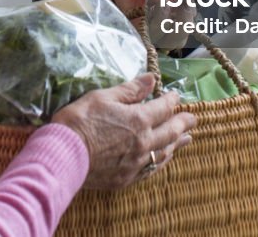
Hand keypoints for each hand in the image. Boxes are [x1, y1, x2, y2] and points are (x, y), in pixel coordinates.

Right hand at [51, 74, 195, 189]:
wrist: (64, 155)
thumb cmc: (80, 121)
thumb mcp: (102, 97)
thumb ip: (129, 90)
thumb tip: (150, 79)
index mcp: (139, 119)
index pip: (163, 107)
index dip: (171, 100)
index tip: (175, 96)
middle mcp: (144, 142)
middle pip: (171, 131)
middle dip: (183, 123)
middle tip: (193, 119)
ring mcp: (137, 163)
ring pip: (165, 152)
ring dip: (177, 143)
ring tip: (187, 139)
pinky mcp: (127, 178)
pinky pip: (152, 169)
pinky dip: (162, 161)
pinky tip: (164, 159)